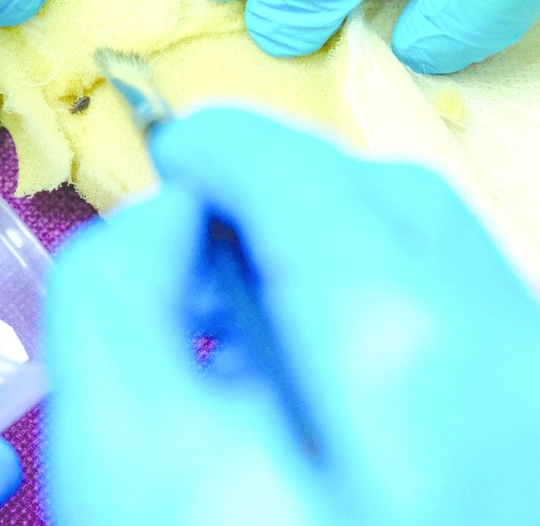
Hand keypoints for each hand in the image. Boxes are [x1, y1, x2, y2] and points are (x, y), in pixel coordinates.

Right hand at [45, 107, 539, 524]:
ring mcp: (537, 405)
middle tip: (199, 239)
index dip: (222, 151)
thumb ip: (114, 296)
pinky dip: (385, 316)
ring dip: (339, 251)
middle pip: (393, 207)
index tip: (169, 162)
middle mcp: (516, 365)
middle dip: (284, 195)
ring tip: (252, 309)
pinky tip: (323, 381)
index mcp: (408, 352)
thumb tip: (173, 219)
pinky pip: (471, 334)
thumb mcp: (123, 460)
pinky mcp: (532, 443)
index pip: (306, 179)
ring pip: (444, 268)